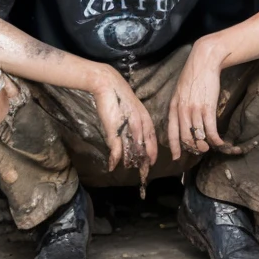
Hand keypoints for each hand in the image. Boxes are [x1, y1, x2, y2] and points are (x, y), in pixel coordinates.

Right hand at [90, 67, 157, 184]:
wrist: (107, 84)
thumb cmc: (117, 96)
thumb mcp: (126, 112)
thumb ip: (129, 123)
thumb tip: (128, 133)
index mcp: (144, 118)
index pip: (151, 139)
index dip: (151, 152)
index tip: (150, 163)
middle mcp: (140, 123)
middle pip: (144, 147)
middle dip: (144, 162)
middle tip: (144, 175)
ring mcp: (128, 126)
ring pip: (133, 149)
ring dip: (133, 162)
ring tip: (133, 172)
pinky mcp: (115, 127)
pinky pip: (117, 146)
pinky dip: (115, 157)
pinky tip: (113, 165)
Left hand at [167, 38, 226, 159]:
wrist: (204, 62)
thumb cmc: (192, 76)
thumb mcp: (179, 91)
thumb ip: (179, 106)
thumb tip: (182, 120)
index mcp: (173, 107)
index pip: (171, 132)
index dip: (174, 147)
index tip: (176, 157)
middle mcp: (182, 111)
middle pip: (185, 137)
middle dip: (192, 147)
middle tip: (198, 151)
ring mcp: (195, 110)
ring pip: (198, 135)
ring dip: (204, 145)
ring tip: (209, 147)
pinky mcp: (208, 108)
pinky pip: (210, 130)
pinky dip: (215, 139)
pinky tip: (220, 142)